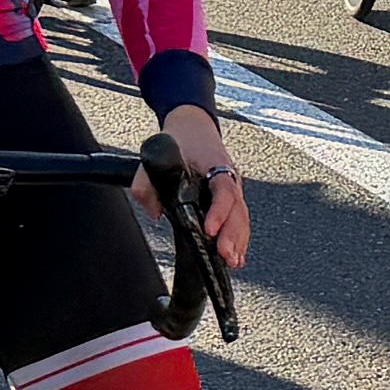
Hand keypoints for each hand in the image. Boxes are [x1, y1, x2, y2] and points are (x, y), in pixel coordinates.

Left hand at [161, 104, 254, 274]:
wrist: (193, 127)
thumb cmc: (179, 141)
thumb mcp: (156, 154)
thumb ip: (147, 183)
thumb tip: (154, 213)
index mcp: (216, 164)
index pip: (224, 189)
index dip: (219, 211)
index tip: (210, 230)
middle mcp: (229, 178)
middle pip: (238, 209)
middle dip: (233, 235)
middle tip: (225, 255)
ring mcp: (233, 189)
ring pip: (242, 217)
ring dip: (238, 241)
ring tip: (233, 262)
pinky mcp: (231, 200)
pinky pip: (240, 220)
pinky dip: (240, 239)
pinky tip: (237, 257)